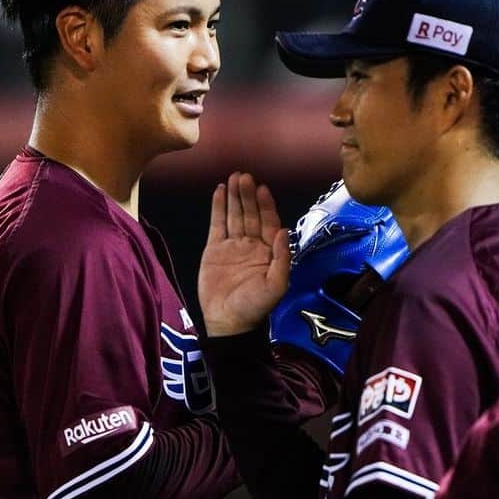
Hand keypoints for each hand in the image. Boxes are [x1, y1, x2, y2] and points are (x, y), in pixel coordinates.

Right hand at [198, 172, 290, 336]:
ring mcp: (232, 246)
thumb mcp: (276, 286)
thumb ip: (282, 258)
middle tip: (244, 177)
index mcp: (268, 252)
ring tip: (233, 178)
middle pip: (251, 214)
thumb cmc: (254, 307)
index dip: (266, 205)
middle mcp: (251, 245)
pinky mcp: (214, 250)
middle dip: (248, 195)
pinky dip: (218, 208)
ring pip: (234, 215)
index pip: (268, 222)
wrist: (228, 322)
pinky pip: (217, 225)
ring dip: (234, 197)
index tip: (262, 188)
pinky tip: (219, 192)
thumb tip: (283, 231)